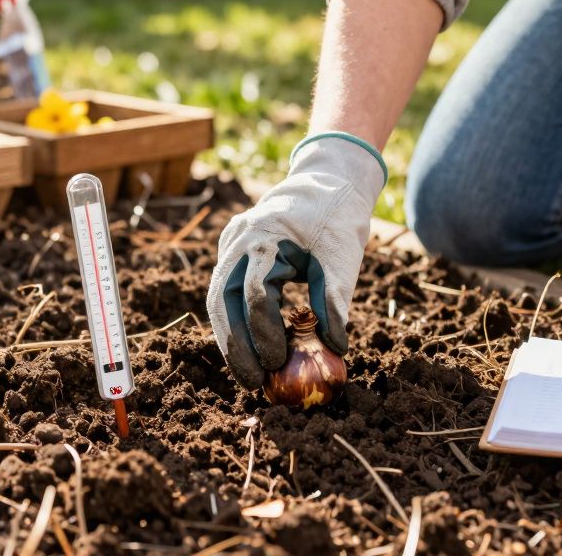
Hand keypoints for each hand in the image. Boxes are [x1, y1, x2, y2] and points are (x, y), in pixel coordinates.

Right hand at [207, 134, 385, 387]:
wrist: (326, 179)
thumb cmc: (337, 216)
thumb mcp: (343, 257)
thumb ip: (335, 301)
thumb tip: (335, 348)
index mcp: (265, 236)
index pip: (256, 293)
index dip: (265, 333)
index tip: (277, 362)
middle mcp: (238, 240)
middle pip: (223, 301)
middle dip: (235, 346)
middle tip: (252, 382)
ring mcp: (231, 244)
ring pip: (218, 299)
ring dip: (230, 339)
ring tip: (247, 374)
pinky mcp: (233, 252)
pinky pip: (226, 292)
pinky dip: (235, 322)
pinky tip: (248, 350)